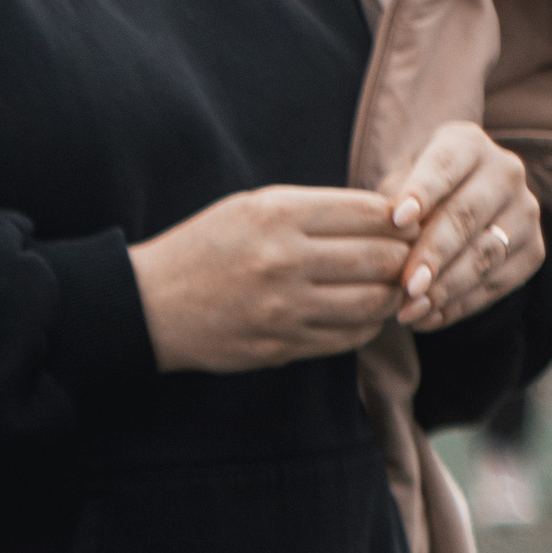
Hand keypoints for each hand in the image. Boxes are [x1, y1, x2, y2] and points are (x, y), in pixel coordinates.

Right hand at [128, 187, 408, 372]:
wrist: (145, 307)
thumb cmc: (202, 249)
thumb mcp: (251, 207)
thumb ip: (316, 208)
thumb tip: (388, 217)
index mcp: (278, 215)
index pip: (374, 213)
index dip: (402, 220)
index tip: (403, 226)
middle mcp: (284, 260)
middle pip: (384, 258)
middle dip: (405, 258)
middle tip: (406, 259)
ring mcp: (283, 308)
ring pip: (374, 302)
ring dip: (390, 296)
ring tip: (384, 288)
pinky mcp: (279, 345)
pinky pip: (347, 338)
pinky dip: (364, 326)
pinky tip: (357, 315)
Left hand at [389, 122, 548, 332]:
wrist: (448, 211)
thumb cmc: (408, 198)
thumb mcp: (392, 189)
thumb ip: (388, 207)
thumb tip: (385, 237)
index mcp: (465, 144)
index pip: (444, 165)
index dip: (422, 192)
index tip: (398, 219)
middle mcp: (505, 171)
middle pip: (467, 215)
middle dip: (433, 255)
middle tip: (405, 286)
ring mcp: (525, 211)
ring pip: (486, 253)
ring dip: (446, 288)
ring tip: (409, 312)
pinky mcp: (533, 249)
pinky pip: (499, 281)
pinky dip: (461, 305)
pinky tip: (428, 319)